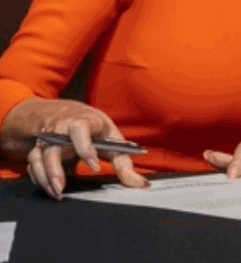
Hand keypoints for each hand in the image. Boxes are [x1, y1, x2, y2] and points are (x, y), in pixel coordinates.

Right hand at [14, 99, 147, 199]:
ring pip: (37, 157)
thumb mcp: (112, 137)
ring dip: (44, 176)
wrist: (67, 113)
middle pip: (52, 148)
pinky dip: (38, 178)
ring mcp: (46, 140)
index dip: (85, 148)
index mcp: (83, 121)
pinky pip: (32, 165)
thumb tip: (142, 184)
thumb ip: (125, 162)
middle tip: (62, 188)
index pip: (79, 130)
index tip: (94, 167)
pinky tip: (50, 189)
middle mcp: (60, 130)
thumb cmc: (94, 127)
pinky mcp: (37, 150)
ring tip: (57, 194)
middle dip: (55, 169)